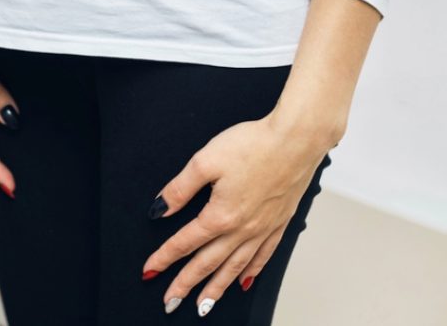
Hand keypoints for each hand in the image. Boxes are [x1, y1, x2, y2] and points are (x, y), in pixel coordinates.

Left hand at [142, 112, 331, 316]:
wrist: (296, 140)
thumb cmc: (253, 145)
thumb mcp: (205, 161)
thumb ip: (179, 189)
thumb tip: (159, 209)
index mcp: (220, 215)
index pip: (185, 242)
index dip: (164, 258)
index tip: (150, 271)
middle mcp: (242, 229)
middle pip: (208, 263)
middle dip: (186, 284)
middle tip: (170, 302)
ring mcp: (263, 229)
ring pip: (235, 267)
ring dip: (217, 288)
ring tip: (204, 306)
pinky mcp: (279, 223)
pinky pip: (262, 256)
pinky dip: (251, 272)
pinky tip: (245, 281)